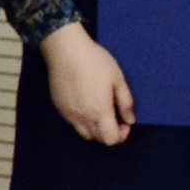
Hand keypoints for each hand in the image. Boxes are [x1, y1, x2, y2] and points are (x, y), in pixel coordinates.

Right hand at [39, 23, 132, 145]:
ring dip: (95, 129)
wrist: (65, 50)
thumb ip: (125, 102)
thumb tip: (130, 120)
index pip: (111, 139)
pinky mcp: (59, 107)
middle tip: (114, 117)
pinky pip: (72, 122)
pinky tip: (85, 104)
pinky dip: (82, 121)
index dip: (121, 136)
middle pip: (98, 139)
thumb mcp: (117, 79)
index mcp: (100, 111)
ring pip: (84, 134)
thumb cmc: (95, 62)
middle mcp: (83, 118)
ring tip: (99, 113)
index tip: (125, 123)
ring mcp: (68, 113)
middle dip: (109, 133)